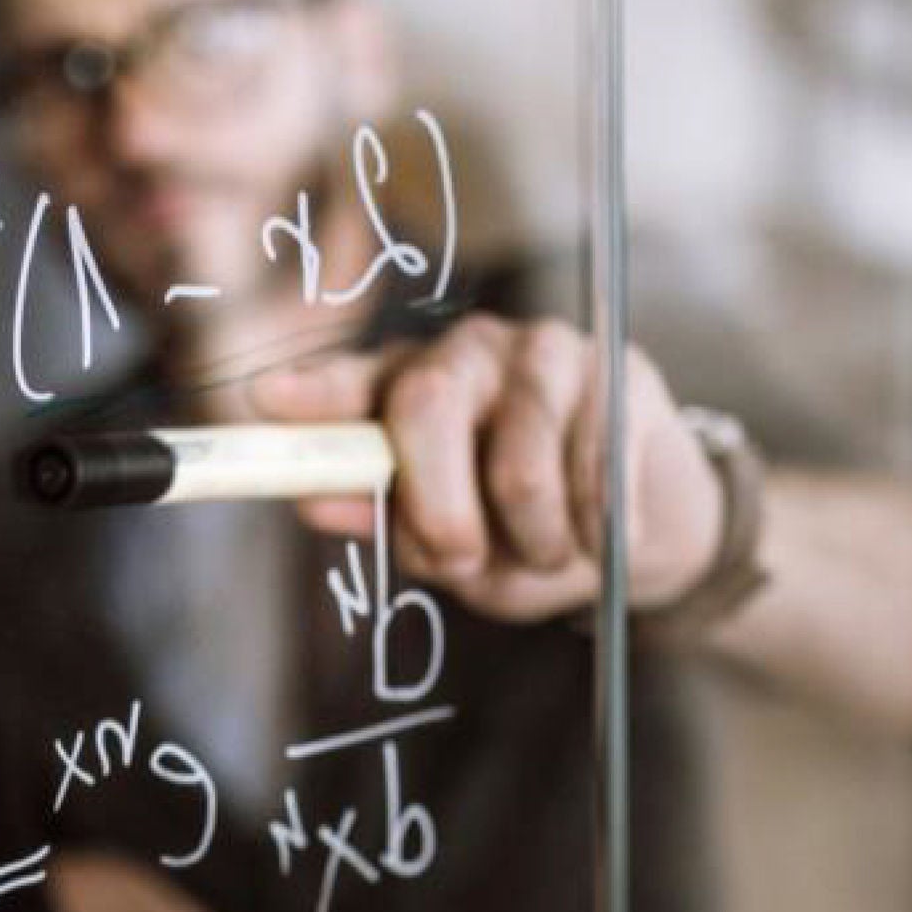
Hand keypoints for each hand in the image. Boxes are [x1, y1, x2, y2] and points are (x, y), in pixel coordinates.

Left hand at [251, 314, 725, 621]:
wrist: (646, 528)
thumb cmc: (523, 534)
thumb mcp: (447, 546)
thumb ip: (387, 518)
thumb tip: (313, 501)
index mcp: (406, 390)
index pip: (351, 384)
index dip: (312, 392)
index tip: (266, 400)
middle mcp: (463, 353)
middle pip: (427, 407)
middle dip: (438, 507)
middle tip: (460, 559)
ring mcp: (541, 352)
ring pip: (520, 464)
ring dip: (535, 540)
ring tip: (547, 554)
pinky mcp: (617, 371)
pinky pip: (595, 474)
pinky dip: (596, 535)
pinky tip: (602, 539)